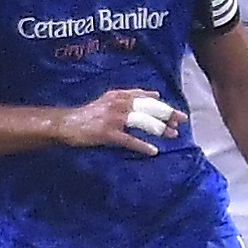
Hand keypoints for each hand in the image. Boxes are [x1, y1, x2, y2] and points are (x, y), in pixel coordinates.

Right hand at [57, 87, 181, 154]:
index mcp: (120, 95)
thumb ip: (130, 97)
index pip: (147, 99)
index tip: (177, 113)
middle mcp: (118, 104)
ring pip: (142, 122)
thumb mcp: (110, 99)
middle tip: (181, 122)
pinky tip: (153, 151)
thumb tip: (155, 96)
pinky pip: (129, 140)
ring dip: (159, 129)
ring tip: (171, 135)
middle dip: (167, 115)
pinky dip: (142, 146)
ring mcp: (113, 118)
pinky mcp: (107, 132)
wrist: (66, 122)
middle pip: (149, 108)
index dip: (164, 106)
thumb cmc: (89, 113)